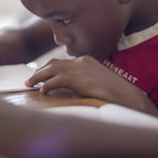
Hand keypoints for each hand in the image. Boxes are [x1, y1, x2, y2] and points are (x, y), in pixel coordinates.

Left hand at [25, 55, 157, 114]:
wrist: (128, 96)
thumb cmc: (115, 92)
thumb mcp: (96, 80)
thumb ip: (82, 79)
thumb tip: (70, 86)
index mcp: (85, 60)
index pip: (60, 61)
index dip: (47, 68)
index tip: (39, 75)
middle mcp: (81, 61)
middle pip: (53, 63)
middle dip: (39, 71)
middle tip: (29, 80)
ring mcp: (81, 70)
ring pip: (52, 70)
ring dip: (38, 77)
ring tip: (29, 84)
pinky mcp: (80, 80)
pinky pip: (58, 80)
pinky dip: (48, 85)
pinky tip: (42, 91)